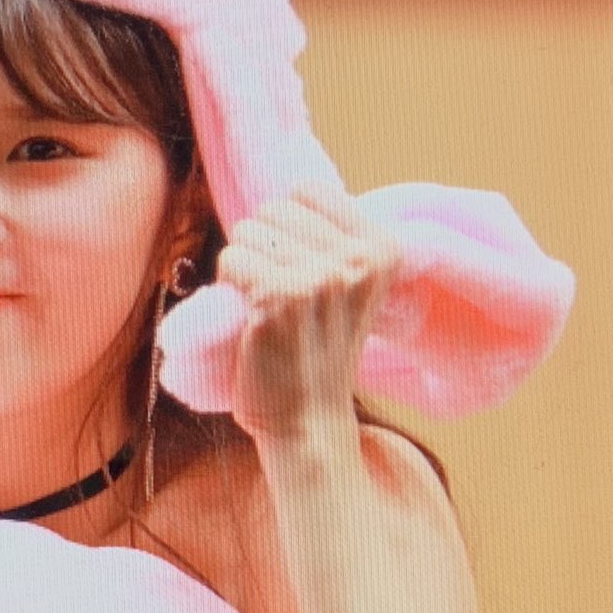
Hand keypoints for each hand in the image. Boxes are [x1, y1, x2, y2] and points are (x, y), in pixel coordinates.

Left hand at [216, 182, 400, 442]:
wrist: (308, 421)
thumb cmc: (316, 352)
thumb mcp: (347, 286)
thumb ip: (332, 238)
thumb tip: (289, 192)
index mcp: (383, 248)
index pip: (307, 191)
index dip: (288, 226)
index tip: (302, 269)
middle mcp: (358, 259)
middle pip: (273, 209)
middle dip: (264, 246)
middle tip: (282, 298)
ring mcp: (321, 277)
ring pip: (247, 232)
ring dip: (245, 267)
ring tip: (269, 309)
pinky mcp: (281, 297)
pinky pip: (231, 259)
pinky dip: (229, 284)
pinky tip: (252, 317)